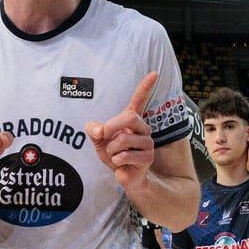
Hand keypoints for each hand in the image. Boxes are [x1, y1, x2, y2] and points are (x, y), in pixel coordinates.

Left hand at [86, 72, 157, 188]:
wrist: (124, 176)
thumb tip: (98, 129)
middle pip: (129, 117)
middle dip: (112, 126)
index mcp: (132, 121)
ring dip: (111, 149)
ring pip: (123, 139)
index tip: (154, 73)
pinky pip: (126, 155)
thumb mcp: (99, 140)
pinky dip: (116, 160)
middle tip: (105, 136)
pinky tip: (120, 163)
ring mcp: (147, 142)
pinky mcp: (147, 157)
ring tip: (114, 155)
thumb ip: (94, 130)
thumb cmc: (114, 155)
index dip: (146, 86)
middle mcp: (143, 128)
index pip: (140, 100)